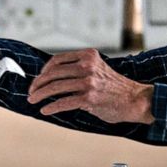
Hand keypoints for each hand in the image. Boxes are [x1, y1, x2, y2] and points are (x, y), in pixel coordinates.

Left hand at [26, 49, 154, 124]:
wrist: (135, 100)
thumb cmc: (115, 88)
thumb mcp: (98, 69)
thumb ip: (79, 69)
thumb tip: (53, 77)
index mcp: (88, 56)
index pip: (57, 59)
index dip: (44, 70)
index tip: (38, 79)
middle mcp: (88, 66)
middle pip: (53, 73)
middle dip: (38, 83)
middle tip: (31, 92)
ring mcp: (88, 82)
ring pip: (55, 87)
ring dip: (40, 95)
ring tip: (33, 100)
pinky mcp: (89, 98)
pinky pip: (63, 102)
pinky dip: (51, 107)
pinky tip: (45, 110)